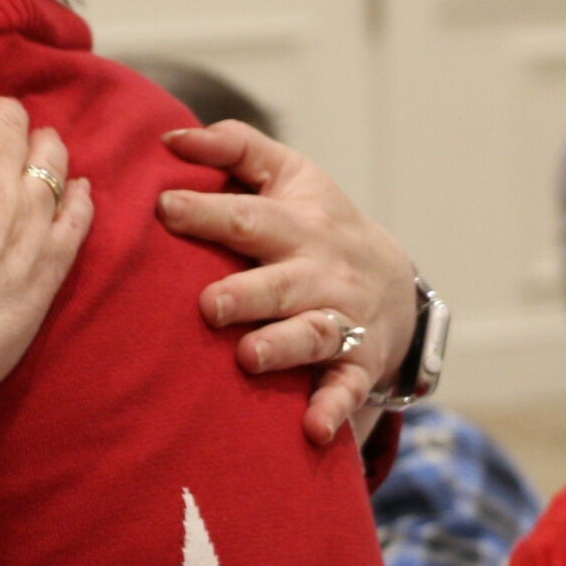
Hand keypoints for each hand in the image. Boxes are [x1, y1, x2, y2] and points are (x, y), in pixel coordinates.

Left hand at [157, 122, 418, 446]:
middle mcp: (320, 272)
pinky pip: (346, 388)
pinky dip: (333, 408)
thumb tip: (169, 137)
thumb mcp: (291, 175)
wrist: (400, 286)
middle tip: (210, 305)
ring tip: (249, 357)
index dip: (208, 212)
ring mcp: (342, 320)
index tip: (165, 207)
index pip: (248, 216)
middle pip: (280, 282)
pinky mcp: (357, 365)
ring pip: (311, 335)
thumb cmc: (320, 224)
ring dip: (283, 346)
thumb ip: (234, 148)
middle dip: (246, 293)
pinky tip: (312, 428)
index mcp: (297, 224)